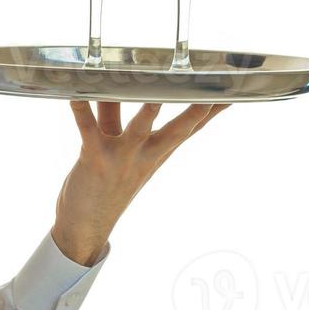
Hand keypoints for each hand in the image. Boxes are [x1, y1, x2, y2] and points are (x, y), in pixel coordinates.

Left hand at [51, 101, 230, 265]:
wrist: (86, 225)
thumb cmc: (105, 181)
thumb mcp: (120, 148)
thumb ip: (116, 115)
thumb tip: (114, 84)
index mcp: (156, 152)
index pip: (191, 129)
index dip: (212, 111)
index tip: (233, 91)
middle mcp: (146, 154)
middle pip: (179, 130)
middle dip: (197, 113)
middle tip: (215, 92)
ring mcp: (122, 156)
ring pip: (140, 127)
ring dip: (148, 110)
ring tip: (156, 91)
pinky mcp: (95, 156)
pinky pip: (88, 127)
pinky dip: (80, 108)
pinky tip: (74, 93)